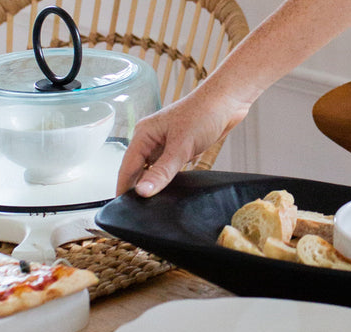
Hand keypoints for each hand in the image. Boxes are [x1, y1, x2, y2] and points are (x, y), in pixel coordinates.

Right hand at [116, 88, 249, 197]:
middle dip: (137, 189)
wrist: (228, 101)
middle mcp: (150, 139)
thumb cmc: (204, 113)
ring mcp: (164, 144)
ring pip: (152, 171)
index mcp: (143, 134)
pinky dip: (166, 180)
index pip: (127, 167)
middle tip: (139, 211)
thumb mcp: (181, 146)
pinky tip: (169, 192)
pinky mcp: (178, 149)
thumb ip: (161, 171)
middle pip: (137, 170)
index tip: (122, 208)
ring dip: (153, 184)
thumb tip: (142, 192)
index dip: (123, 188)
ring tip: (153, 205)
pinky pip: (166, 169)